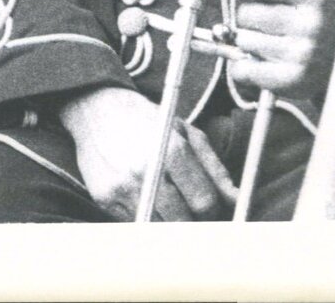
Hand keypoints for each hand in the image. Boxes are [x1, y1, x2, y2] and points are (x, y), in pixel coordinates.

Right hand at [57, 85, 236, 220]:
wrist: (94, 107)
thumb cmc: (146, 120)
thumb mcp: (185, 132)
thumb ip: (214, 168)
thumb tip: (239, 200)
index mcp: (171, 150)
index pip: (205, 202)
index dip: (213, 211)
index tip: (210, 208)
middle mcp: (146, 170)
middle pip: (184, 221)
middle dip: (194, 222)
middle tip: (193, 214)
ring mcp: (122, 187)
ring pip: (160, 227)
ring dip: (170, 224)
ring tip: (171, 209)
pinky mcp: (103, 198)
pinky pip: (135, 224)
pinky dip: (146, 219)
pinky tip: (146, 202)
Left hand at [191, 0, 334, 100]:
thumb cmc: (306, 12)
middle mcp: (313, 24)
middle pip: (245, 12)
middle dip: (239, 12)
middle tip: (254, 16)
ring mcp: (304, 55)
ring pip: (242, 39)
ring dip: (242, 37)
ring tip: (268, 39)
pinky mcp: (292, 82)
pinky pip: (242, 68)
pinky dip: (240, 63)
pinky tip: (260, 59)